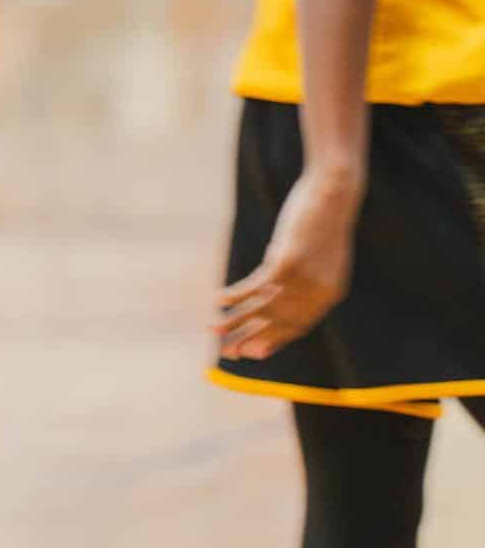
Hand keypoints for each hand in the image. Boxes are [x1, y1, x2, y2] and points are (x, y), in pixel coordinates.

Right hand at [217, 171, 359, 360]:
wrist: (334, 194)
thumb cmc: (325, 220)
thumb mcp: (320, 253)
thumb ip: (306, 274)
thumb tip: (282, 283)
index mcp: (329, 293)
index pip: (298, 327)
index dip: (273, 340)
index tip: (253, 351)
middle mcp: (318, 292)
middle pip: (279, 324)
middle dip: (251, 339)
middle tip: (228, 353)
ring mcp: (303, 278)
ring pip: (264, 309)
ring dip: (236, 321)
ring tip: (213, 330)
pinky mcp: (287, 262)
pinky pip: (256, 286)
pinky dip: (235, 295)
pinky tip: (218, 300)